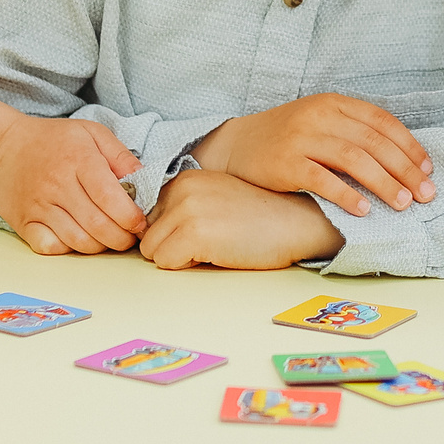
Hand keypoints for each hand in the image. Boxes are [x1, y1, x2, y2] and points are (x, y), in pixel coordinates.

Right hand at [0, 116, 145, 255]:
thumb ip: (121, 156)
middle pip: (97, 225)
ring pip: (77, 241)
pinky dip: (68, 249)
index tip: (141, 224)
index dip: (130, 217)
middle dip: (122, 238)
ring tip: (108, 239)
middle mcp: (58, 185)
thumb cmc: (54, 139)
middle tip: (130, 237)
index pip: (110, 197)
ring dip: (100, 247)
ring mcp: (39, 206)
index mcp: (79, 160)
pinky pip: (50, 247)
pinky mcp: (24, 223)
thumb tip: (145, 181)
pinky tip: (77, 239)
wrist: (3, 148)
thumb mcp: (92, 133)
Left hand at [139, 169, 344, 269]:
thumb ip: (182, 205)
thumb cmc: (259, 216)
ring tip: (213, 245)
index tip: (199, 231)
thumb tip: (148, 232)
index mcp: (185, 178)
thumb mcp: (214, 198)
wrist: (295, 222)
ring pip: (152, 251)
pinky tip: (217, 252)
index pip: (148, 215)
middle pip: (147, 235)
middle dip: (171, 245)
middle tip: (210, 240)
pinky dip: (188, 265)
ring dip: (178, 256)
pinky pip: (166, 263)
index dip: (170, 231)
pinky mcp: (193, 233)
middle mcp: (181, 188)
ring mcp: (186, 209)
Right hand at [193, 94, 434, 216]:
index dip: (409, 145)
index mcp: (334, 103)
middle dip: (405, 169)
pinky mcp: (285, 163)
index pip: (382, 121)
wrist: (237, 144)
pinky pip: (322, 179)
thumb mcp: (321, 123)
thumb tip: (403, 161)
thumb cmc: (288, 138)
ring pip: (353, 159)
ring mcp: (301, 138)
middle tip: (426, 194)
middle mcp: (320, 116)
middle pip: (373, 142)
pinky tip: (364, 210)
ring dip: (384, 183)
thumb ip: (354, 133)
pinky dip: (346, 195)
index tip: (428, 169)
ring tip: (403, 204)